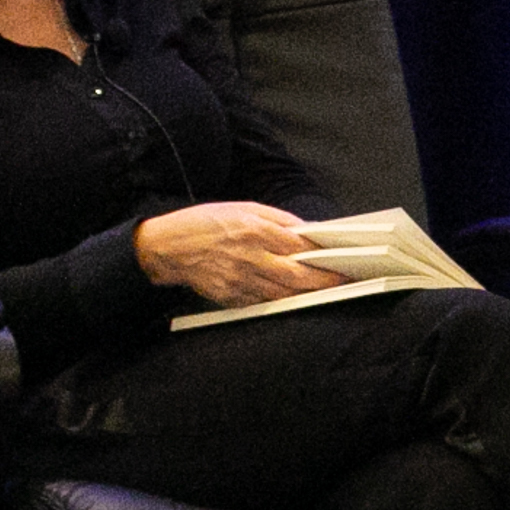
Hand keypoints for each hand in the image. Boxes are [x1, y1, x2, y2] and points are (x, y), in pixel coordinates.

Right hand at [134, 203, 347, 307]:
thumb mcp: (243, 207)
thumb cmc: (205, 223)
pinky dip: (280, 298)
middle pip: (297, 276)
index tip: (338, 258)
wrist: (168, 247)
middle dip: (323, 281)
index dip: (321, 255)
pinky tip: (292, 294)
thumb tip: (306, 231)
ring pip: (284, 293)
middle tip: (340, 280)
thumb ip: (278, 219)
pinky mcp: (231, 296)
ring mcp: (240, 280)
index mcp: (253, 230)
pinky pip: (264, 301)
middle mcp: (249, 257)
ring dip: (306, 293)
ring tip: (322, 289)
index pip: (299, 247)